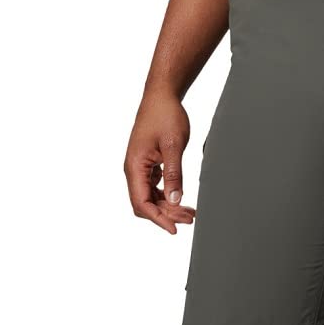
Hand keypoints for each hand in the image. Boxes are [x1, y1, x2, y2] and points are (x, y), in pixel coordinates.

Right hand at [124, 92, 196, 233]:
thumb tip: (174, 200)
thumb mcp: (173, 146)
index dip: (158, 219)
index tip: (174, 229)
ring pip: (151, 198)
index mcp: (134, 166)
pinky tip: (182, 199)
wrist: (162, 95)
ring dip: (168, 207)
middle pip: (146, 204)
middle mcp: (133, 169)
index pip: (142, 203)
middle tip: (190, 218)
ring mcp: (140, 168)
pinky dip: (167, 196)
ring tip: (189, 212)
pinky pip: (154, 188)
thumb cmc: (165, 115)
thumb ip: (174, 174)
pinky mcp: (148, 165)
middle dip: (166, 214)